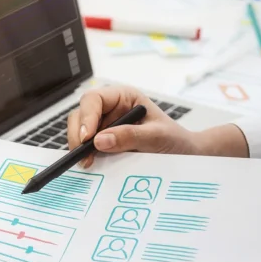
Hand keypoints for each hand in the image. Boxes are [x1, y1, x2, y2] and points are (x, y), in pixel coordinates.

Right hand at [67, 86, 248, 166]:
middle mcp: (110, 109)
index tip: (88, 138)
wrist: (182, 156)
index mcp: (123, 97)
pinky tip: (90, 164)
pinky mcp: (101, 143)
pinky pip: (85, 146)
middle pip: (80, 114)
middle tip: (84, 156)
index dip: (87, 116)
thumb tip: (99, 140)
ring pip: (78, 130)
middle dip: (78, 134)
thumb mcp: (156, 136)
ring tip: (88, 163)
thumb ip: (130, 136)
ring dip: (79, 146)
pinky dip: (83, 155)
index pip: (94, 99)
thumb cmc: (174, 140)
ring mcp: (103, 126)